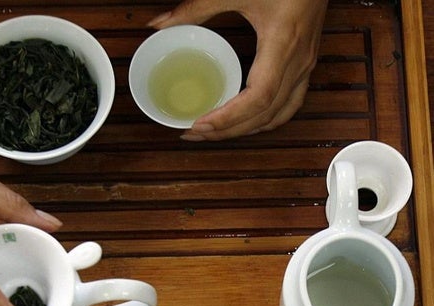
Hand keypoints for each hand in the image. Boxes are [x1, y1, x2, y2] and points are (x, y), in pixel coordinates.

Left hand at [149, 0, 328, 139]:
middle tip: (193, 133)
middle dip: (228, 131)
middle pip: (264, 115)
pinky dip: (265, 120)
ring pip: (278, 115)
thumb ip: (196, 8)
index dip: (229, 118)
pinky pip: (289, 104)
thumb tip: (159, 24)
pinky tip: (244, 121)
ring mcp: (305, 65)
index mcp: (283, 46)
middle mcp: (298, 62)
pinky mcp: (305, 63)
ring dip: (246, 130)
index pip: (258, 99)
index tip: (199, 124)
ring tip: (213, 132)